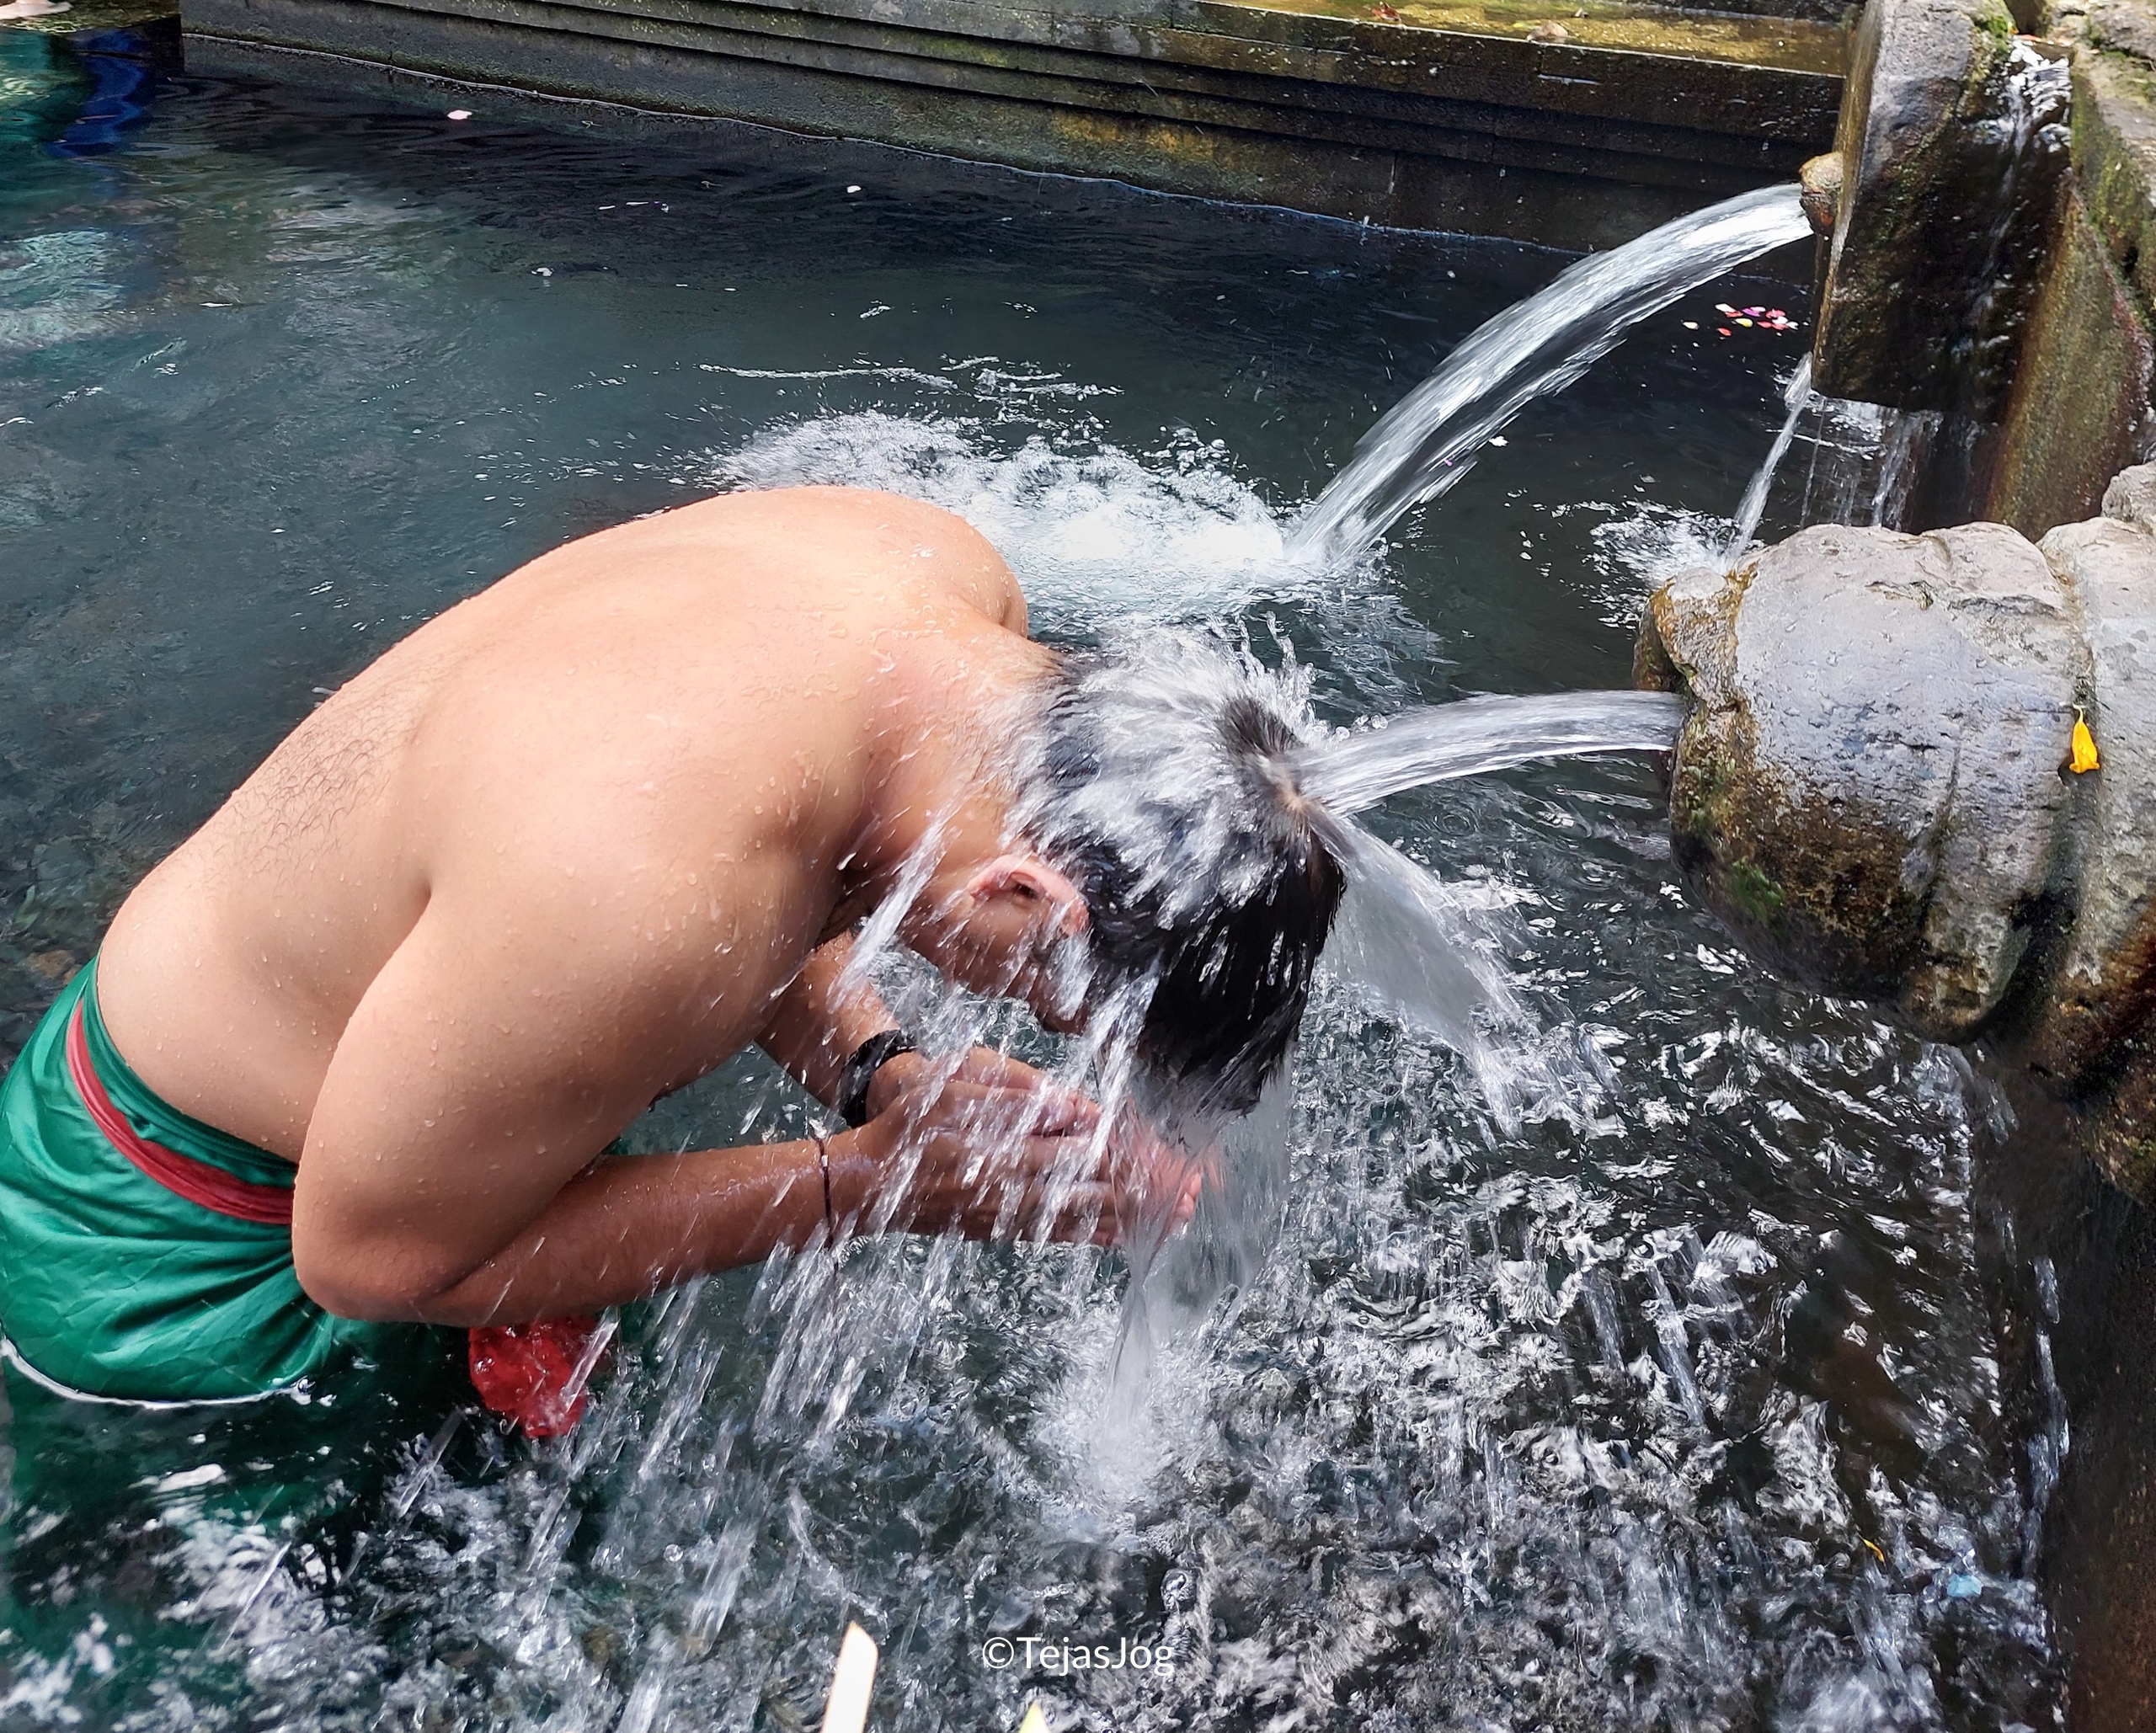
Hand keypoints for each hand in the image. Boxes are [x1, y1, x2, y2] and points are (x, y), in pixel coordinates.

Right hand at [833, 1054, 1201, 1248]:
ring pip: (1084, 1221)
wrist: (863, 1185)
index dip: (1133, 1158)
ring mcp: (1008, 1218)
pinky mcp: (1001, 1231)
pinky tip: (1126, 1236)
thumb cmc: (905, 1126)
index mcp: (1006, 1152)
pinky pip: (1059, 1237)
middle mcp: (1013, 1192)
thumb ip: (1014, 1098)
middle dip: (1149, 1195)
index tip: (1170, 1157)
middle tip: (1195, 1192)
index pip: (1086, 1155)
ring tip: (1179, 1219)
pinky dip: (1097, 1236)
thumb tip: (1074, 1107)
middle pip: (1096, 1193)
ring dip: (1134, 1220)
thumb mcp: (951, 1089)